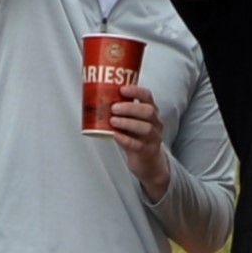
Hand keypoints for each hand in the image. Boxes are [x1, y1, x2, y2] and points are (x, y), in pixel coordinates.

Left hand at [100, 83, 169, 199]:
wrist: (148, 162)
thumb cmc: (136, 138)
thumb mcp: (131, 122)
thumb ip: (120, 113)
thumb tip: (96, 101)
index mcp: (151, 112)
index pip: (147, 96)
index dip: (136, 91)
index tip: (122, 89)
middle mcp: (155, 123)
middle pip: (148, 111)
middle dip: (130, 108)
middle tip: (114, 108)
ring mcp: (153, 138)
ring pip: (145, 128)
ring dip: (127, 122)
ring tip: (112, 120)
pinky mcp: (148, 152)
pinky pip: (138, 145)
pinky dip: (125, 139)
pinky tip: (115, 135)